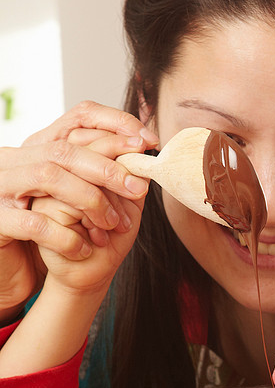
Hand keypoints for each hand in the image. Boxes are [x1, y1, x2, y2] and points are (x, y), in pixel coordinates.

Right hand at [0, 102, 155, 315]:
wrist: (14, 271)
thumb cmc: (54, 231)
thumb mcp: (79, 197)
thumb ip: (103, 173)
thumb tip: (143, 154)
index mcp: (39, 147)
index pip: (78, 116)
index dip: (116, 124)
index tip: (147, 142)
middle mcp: (15, 160)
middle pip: (65, 149)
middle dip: (107, 167)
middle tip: (137, 188)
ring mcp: (1, 187)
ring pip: (48, 176)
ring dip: (89, 199)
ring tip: (113, 223)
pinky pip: (35, 222)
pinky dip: (66, 236)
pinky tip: (84, 248)